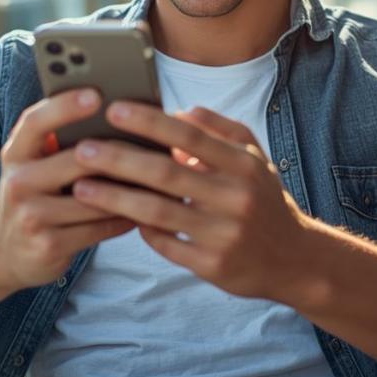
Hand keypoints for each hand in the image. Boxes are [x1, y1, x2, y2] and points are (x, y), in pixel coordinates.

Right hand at [0, 89, 134, 290]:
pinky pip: (98, 228)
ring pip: (94, 197)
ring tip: (160, 177)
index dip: (65, 106)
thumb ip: (61, 144)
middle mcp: (18, 182)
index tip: (97, 94)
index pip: (36, 122)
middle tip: (154, 142)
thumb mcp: (34, 166)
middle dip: (118, 152)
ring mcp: (31, 216)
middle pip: (76, 160)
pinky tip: (144, 210)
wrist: (6, 254)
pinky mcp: (48, 245)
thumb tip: (117, 116)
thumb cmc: (36, 197)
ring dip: (129, 189)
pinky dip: (124, 218)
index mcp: (16, 154)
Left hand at [71, 103, 314, 301]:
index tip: (113, 109)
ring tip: (82, 187)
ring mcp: (223, 234)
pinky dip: (140, 229)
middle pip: (166, 174)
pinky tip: (115, 216)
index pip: (190, 136)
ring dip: (115, 198)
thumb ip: (219, 129)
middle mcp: (235, 198)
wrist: (294, 260)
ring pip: (158, 212)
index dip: (149, 121)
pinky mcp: (212, 266)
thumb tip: (178, 112)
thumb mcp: (253, 157)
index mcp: (243, 166)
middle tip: (82, 149)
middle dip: (119, 159)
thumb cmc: (263, 199)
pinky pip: (165, 244)